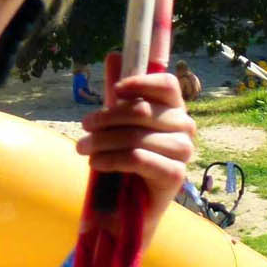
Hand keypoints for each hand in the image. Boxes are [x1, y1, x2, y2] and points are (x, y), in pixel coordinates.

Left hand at [77, 52, 197, 249]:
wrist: (127, 211)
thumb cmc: (124, 162)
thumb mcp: (118, 124)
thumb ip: (119, 93)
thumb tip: (114, 55)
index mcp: (175, 108)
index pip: (166, 84)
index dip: (140, 82)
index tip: (114, 90)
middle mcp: (185, 126)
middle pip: (143, 110)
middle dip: (106, 118)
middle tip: (84, 127)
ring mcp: (183, 151)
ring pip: (136, 136)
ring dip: (102, 141)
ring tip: (82, 148)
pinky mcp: (175, 176)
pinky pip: (138, 159)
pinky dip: (111, 159)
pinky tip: (95, 162)